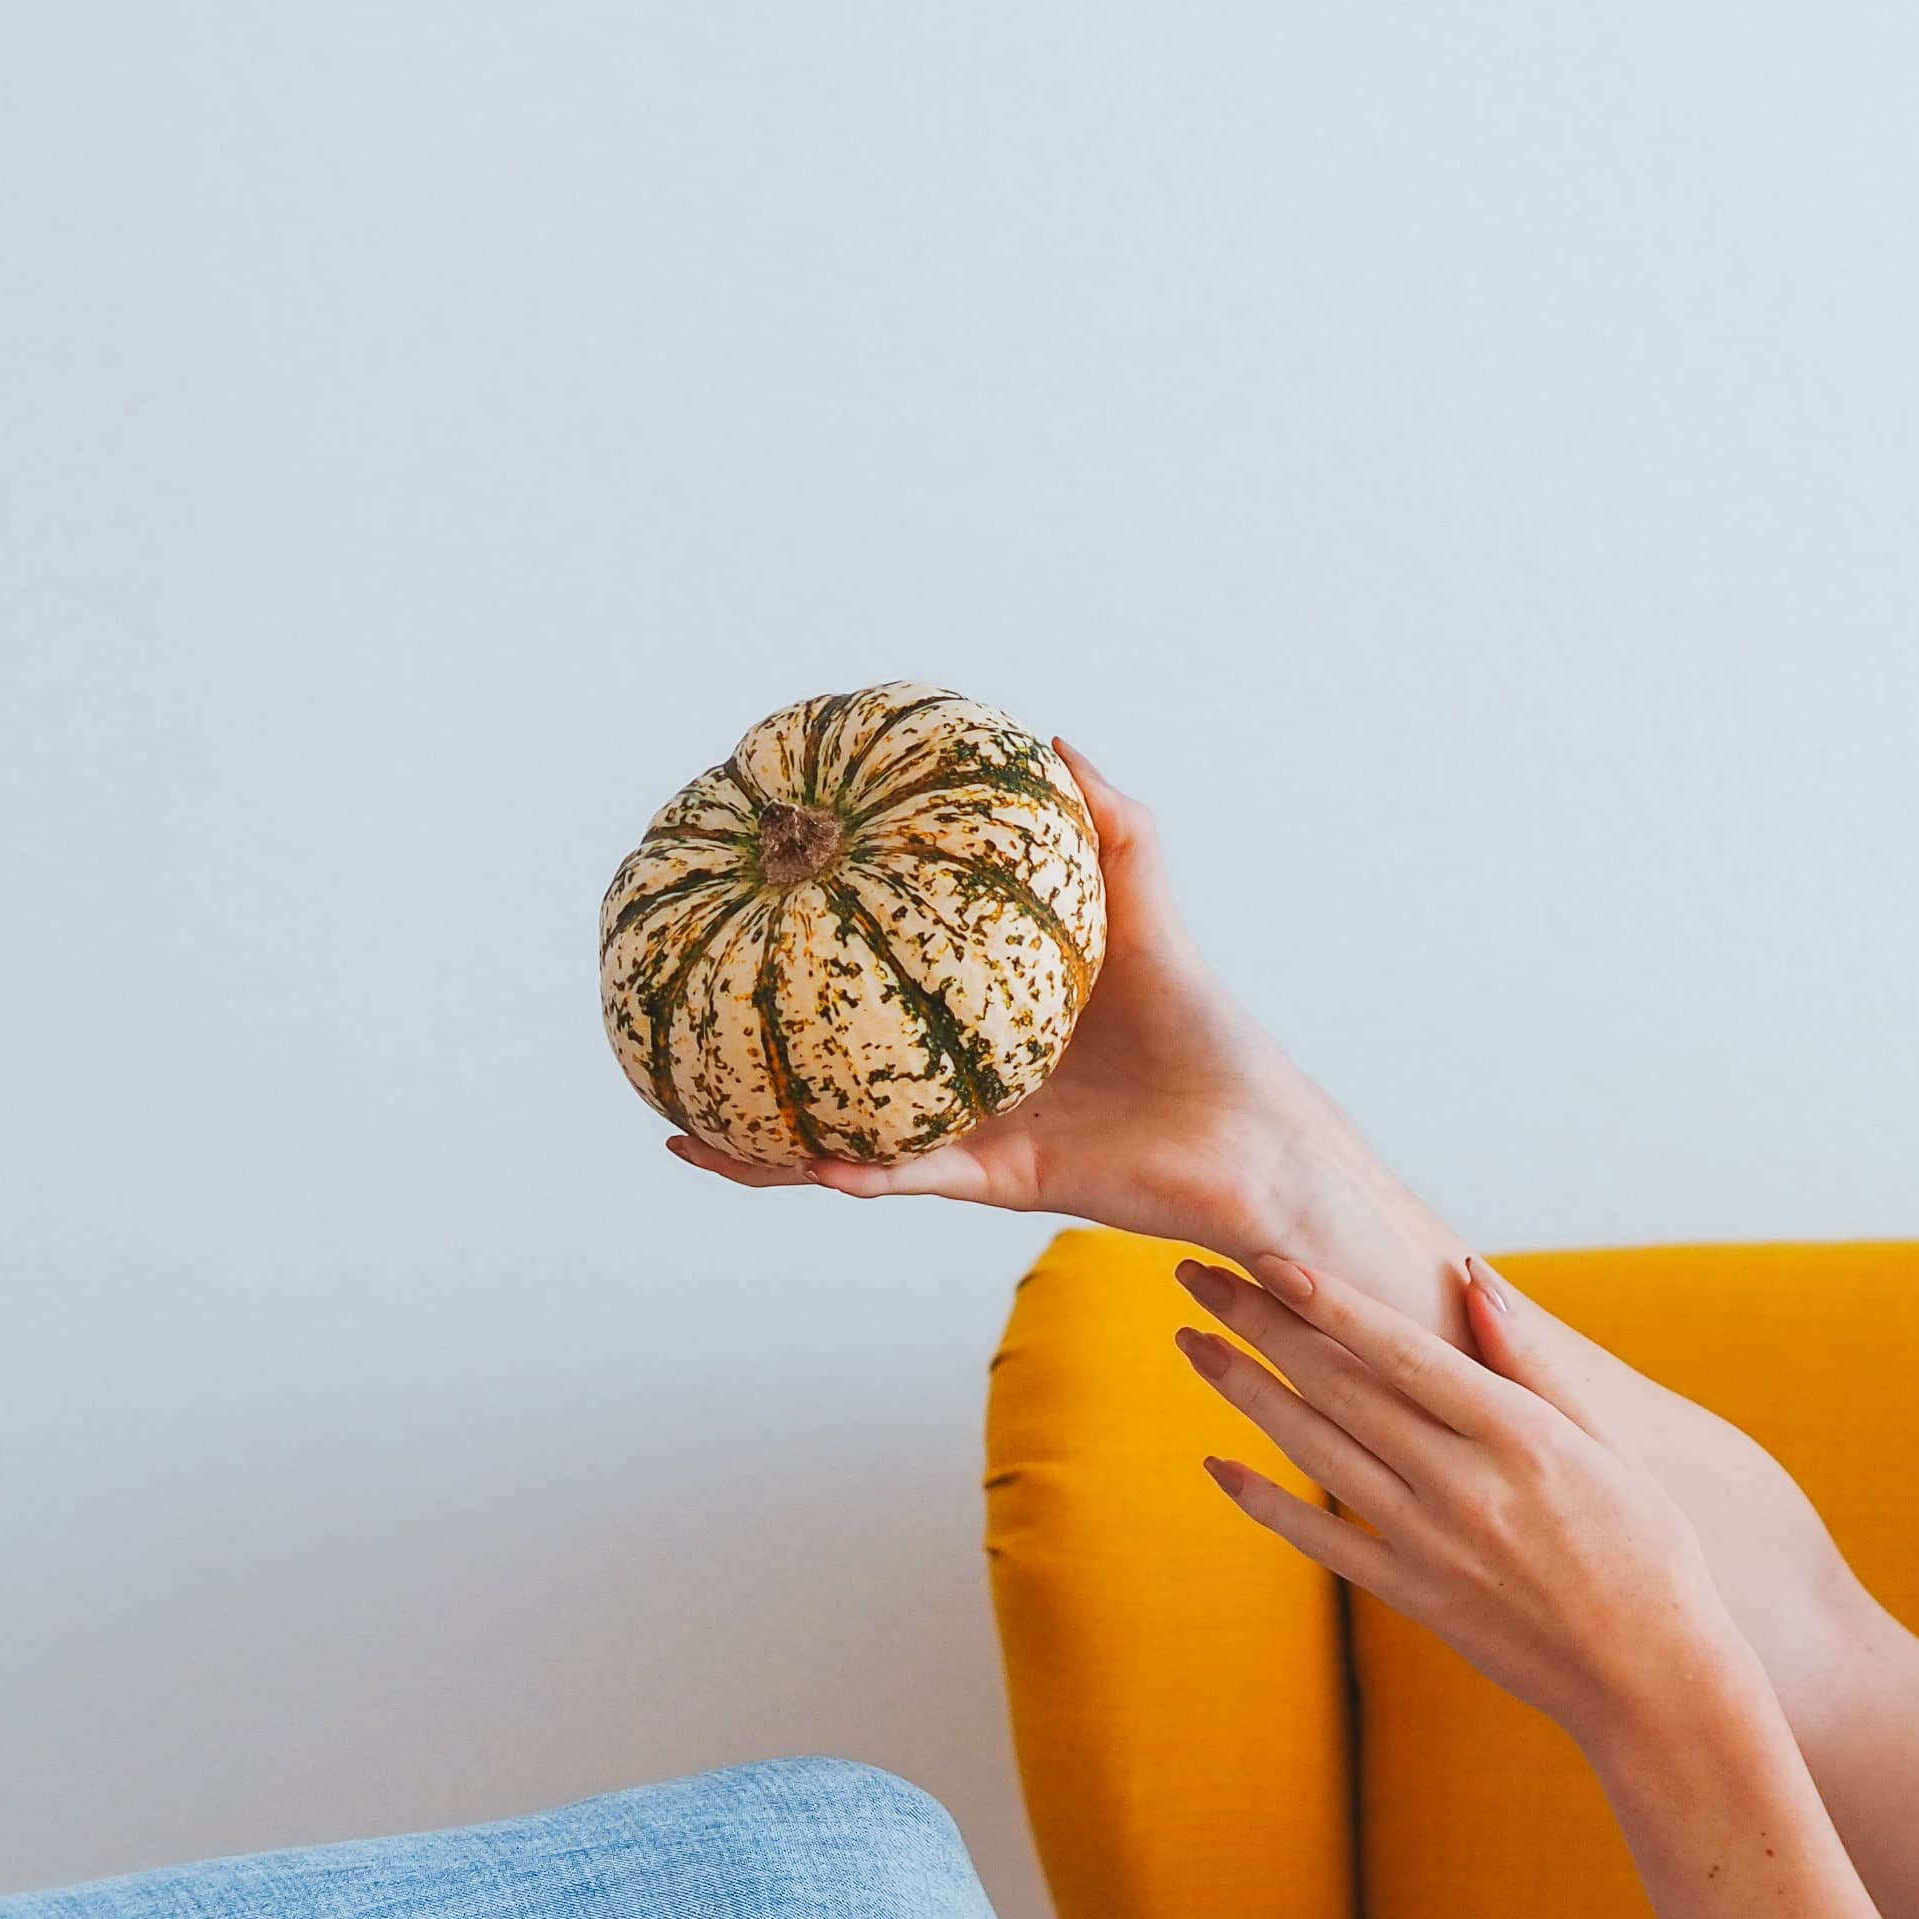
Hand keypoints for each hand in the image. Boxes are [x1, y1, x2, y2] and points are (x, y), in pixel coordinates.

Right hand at [666, 748, 1305, 1241]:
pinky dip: (863, 1173)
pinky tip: (814, 1161)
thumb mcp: (1146, 902)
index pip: (870, 993)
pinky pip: (912, 1177)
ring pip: (842, 1146)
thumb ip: (1104, 825)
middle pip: (828, 1081)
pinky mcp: (998, 1182)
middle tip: (662, 1052)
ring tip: (691, 1140)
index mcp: (974, 1020)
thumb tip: (1050, 736)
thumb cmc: (1205, 1023)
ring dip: (768, 1151)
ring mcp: (967, 1137)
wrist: (1256, 1130)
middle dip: (743, 1077)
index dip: (799, 967)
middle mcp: (957, 1081)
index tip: (734, 922)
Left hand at [1177, 1251, 1759, 1753]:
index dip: (1329, 1300)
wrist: (1651, 1679)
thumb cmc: (1645, 1548)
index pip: (1401, 1349)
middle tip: (1197, 1274)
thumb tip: (1471, 1274)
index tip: (1265, 1256)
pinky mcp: (1411, 1596)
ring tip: (1190, 1342)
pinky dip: (1264, 1502)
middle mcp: (1464, 1486)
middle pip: (1340, 1388)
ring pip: (1315, 1452)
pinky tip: (1216, 1464)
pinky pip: (1321, 1542)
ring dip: (1245, 1391)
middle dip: (1262, 1324)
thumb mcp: (1605, 1442)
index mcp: (1519, 1437)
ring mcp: (1429, 1545)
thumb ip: (1532, 1358)